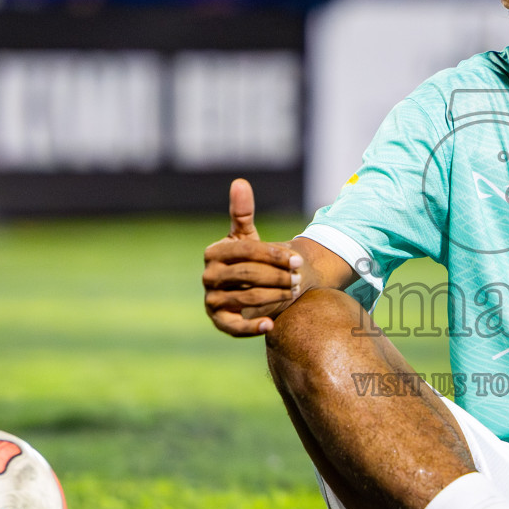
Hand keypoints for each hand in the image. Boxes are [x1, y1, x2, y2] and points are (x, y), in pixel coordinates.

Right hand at [202, 178, 302, 336]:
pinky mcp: (218, 320)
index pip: (246, 251)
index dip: (274, 255)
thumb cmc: (248, 259)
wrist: (247, 288)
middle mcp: (208, 276)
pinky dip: (251, 327)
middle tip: (299, 279)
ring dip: (274, 296)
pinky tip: (270, 323)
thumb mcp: (246, 236)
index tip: (298, 260)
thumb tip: (240, 182)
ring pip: (246, 297)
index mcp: (214, 252)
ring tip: (293, 293)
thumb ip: (243, 212)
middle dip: (277, 276)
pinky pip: (233, 327)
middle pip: (248, 275)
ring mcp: (211, 299)